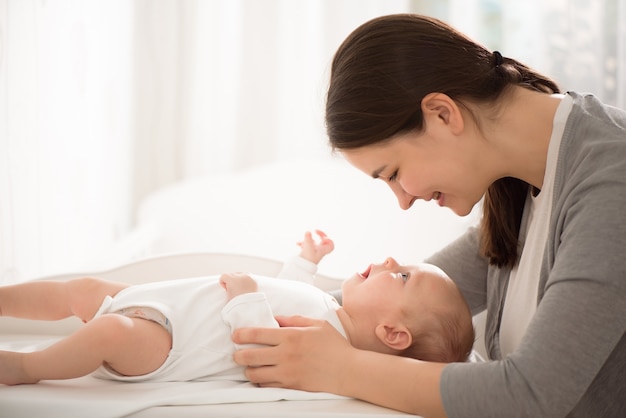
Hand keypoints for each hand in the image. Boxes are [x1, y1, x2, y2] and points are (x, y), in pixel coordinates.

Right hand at [219, 273, 257, 300]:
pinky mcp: (254, 280)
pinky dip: (245, 281)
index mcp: (233, 280)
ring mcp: (249, 277)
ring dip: (238, 280)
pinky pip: (247, 277)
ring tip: (240, 289)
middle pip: (232, 274)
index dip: (223, 283)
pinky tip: (245, 288)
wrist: (250, 308)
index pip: (224, 275)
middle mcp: (241, 276)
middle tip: (233, 290)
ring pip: (240, 274)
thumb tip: (229, 282)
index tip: (226, 290)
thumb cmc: (237, 303)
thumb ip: (227, 286)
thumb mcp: (228, 294)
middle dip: (231, 281)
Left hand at [232, 315, 352, 392]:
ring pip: (255, 374)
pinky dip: (261, 382)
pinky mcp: (291, 387)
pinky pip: (267, 387)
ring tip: (250, 367)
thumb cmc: (335, 345)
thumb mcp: (317, 324)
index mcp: (291, 336)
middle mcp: (286, 355)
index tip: (235, 335)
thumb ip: (294, 319)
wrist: (349, 371)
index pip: (257, 334)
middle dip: (238, 355)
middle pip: (250, 356)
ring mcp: (287, 373)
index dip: (241, 334)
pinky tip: (263, 377)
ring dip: (248, 370)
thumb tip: (275, 319)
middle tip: (237, 354)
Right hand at [297, 230, 334, 263]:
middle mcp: (319, 251)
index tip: (323, 237)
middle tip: (315, 231)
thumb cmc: (307, 260)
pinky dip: (303, 243)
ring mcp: (313, 252)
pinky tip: (298, 243)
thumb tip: (308, 231)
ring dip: (308, 239)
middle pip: (323, 241)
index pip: (331, 244)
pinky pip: (307, 245)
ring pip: (314, 243)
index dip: (329, 239)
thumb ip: (308, 238)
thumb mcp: (308, 247)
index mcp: (323, 250)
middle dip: (320, 235)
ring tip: (302, 240)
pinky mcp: (307, 253)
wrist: (301, 269)